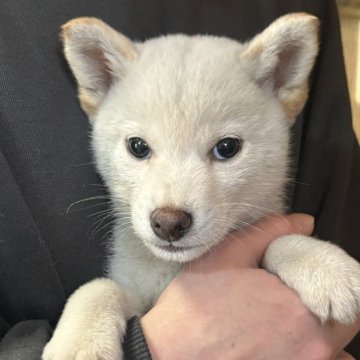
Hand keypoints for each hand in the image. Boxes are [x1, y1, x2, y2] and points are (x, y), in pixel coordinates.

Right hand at [141, 214, 358, 358]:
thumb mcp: (228, 255)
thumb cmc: (196, 303)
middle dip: (325, 303)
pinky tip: (277, 341)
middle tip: (292, 292)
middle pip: (342, 324)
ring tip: (280, 317)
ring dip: (317, 329)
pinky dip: (305, 352)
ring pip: (330, 347)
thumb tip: (305, 222)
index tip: (308, 276)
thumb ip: (270, 232)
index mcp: (300, 311)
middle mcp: (311, 349)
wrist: (169, 353)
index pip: (349, 297)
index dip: (332, 282)